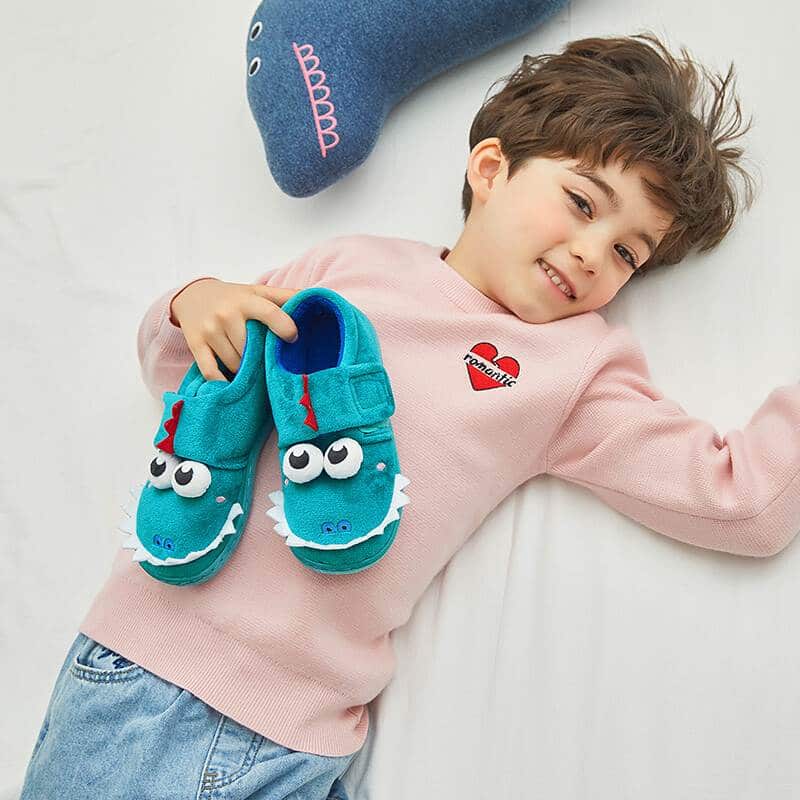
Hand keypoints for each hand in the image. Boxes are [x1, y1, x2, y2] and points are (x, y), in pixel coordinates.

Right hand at [170, 278, 301, 380]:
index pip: (271, 313)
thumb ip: (285, 296)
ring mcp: (210, 330)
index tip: (293, 339)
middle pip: (251, 348)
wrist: (192, 295)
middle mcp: (227, 314)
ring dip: (244, 371)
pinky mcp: (196, 344)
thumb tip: (316, 297)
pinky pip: (211, 372)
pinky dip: (223, 382)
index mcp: (247, 300)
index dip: (285, 328)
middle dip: (261, 359)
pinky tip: (233, 384)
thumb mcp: (257, 291)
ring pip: (234, 363)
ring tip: (252, 370)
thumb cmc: (234, 297)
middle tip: (268, 362)